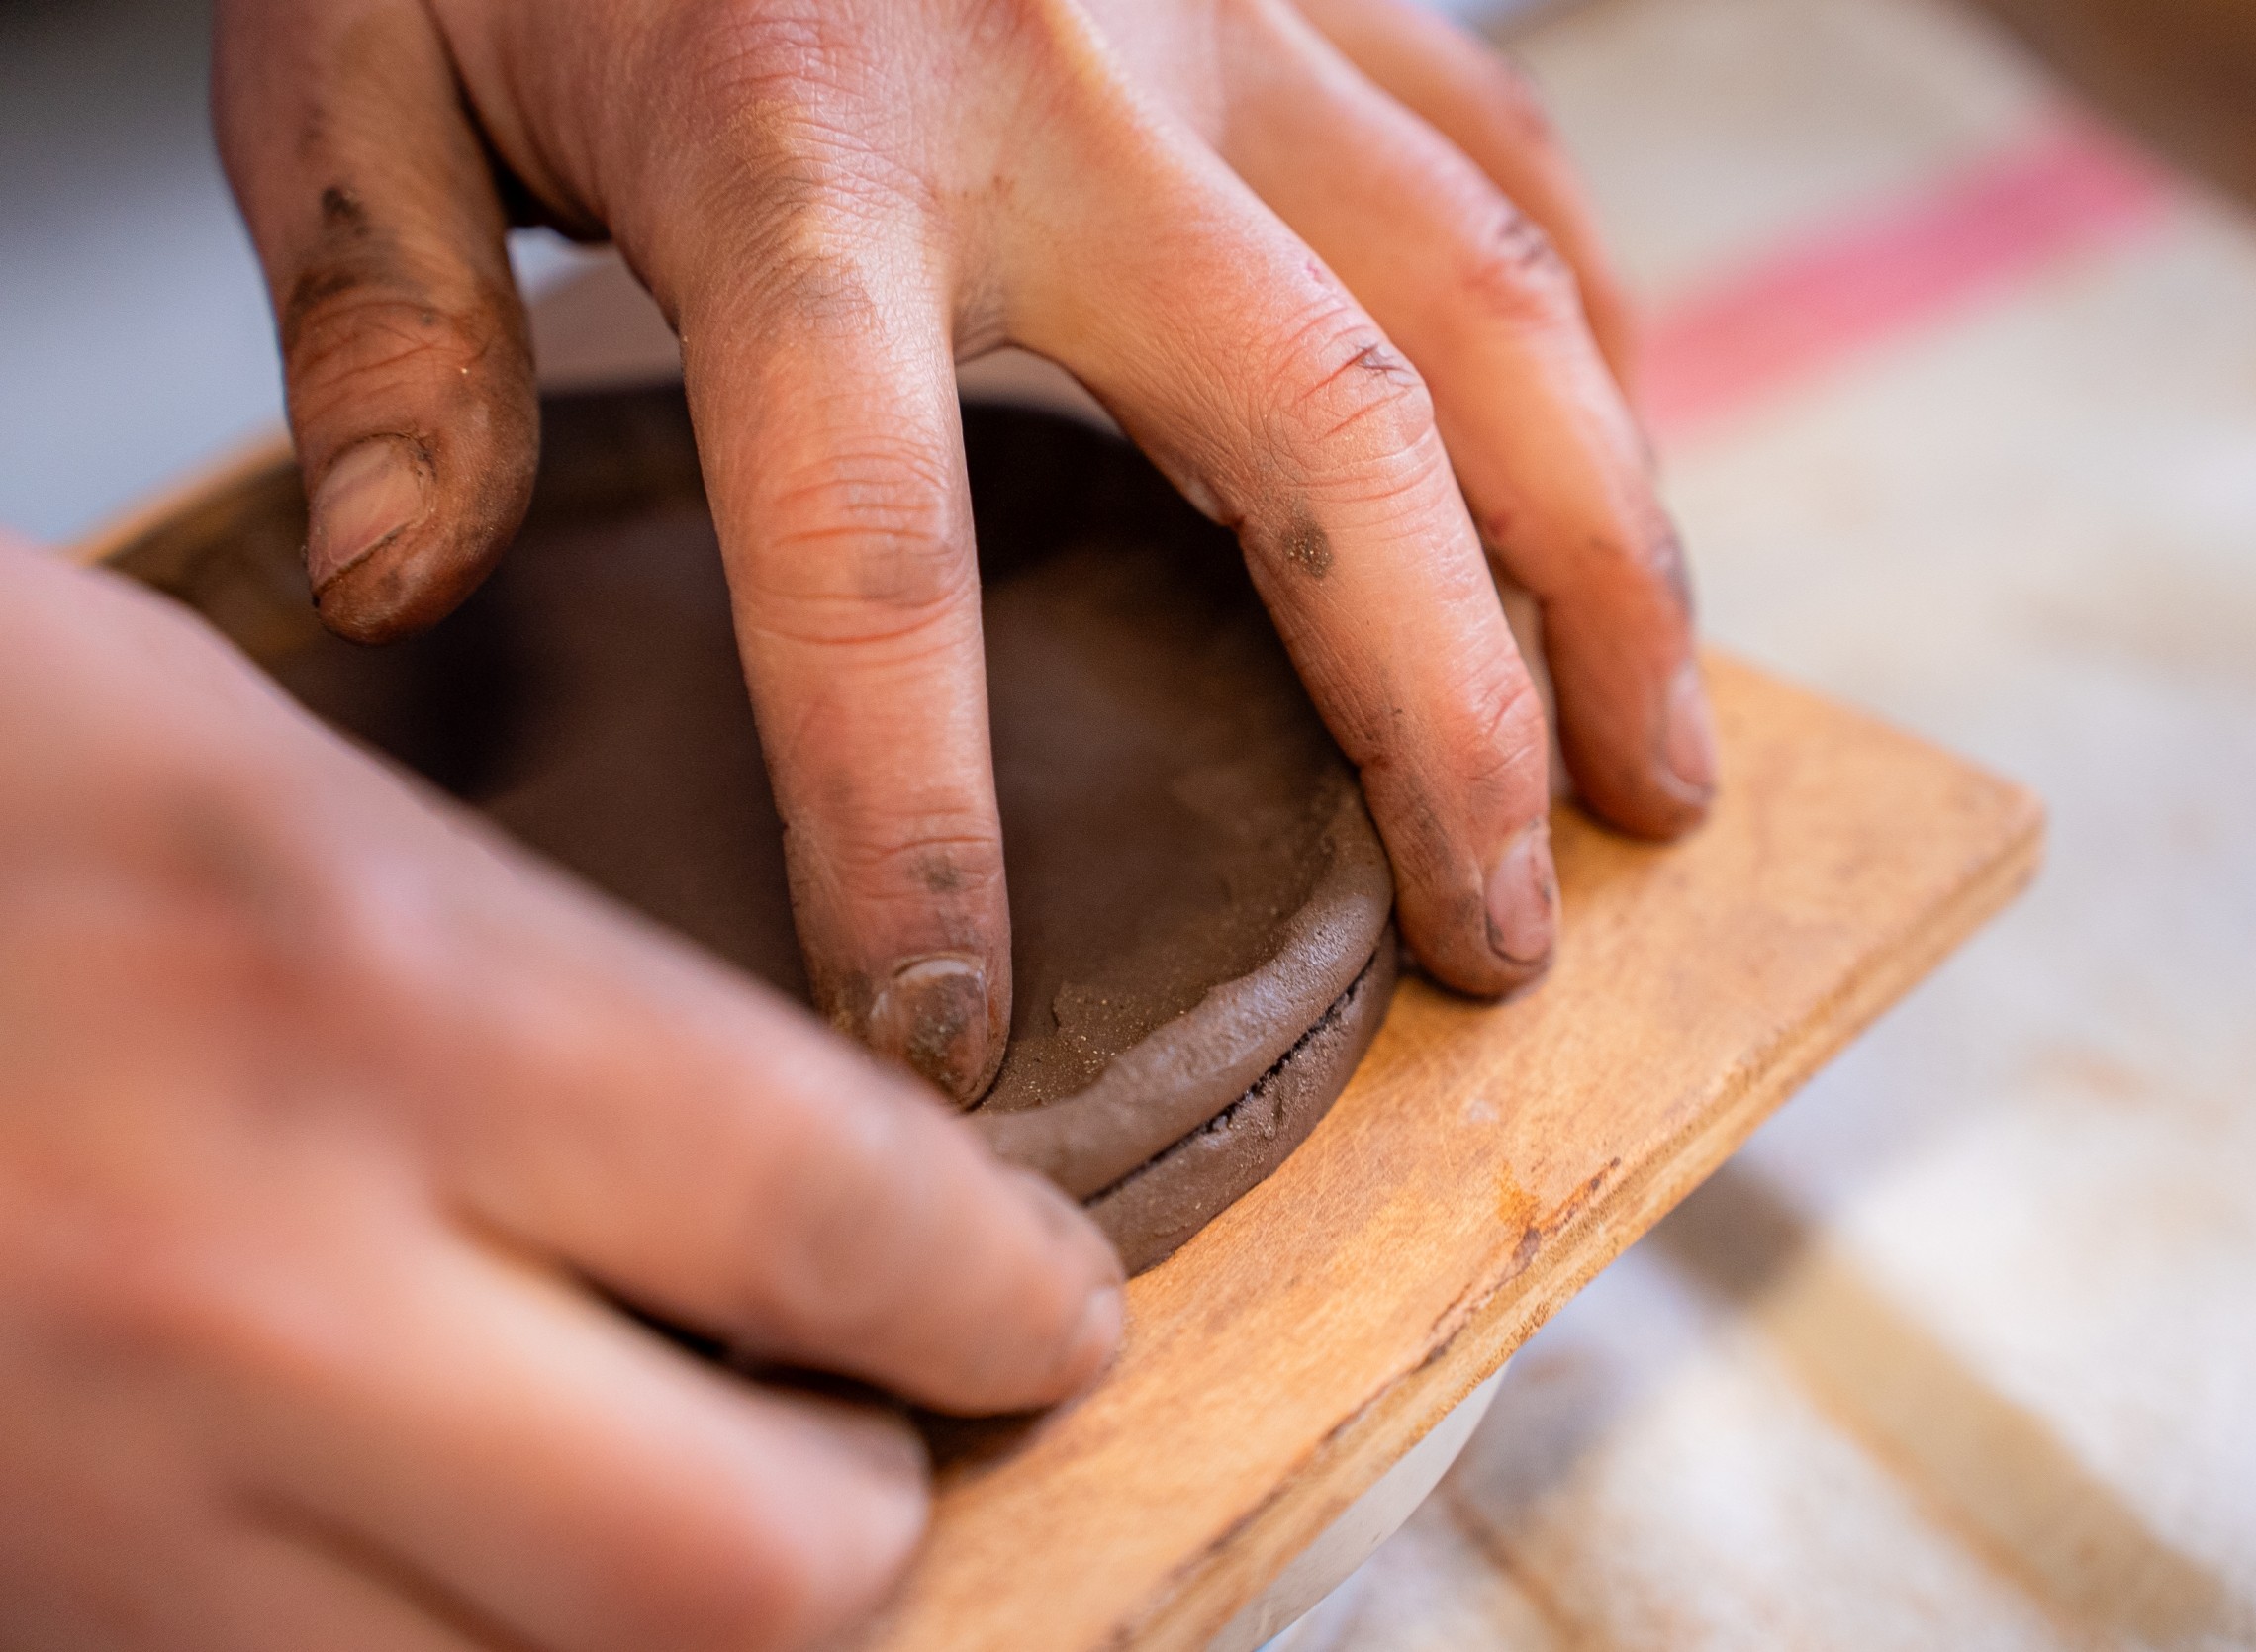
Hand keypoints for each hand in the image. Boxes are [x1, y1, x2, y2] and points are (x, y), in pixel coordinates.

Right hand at [0, 540, 1122, 1650]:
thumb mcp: (238, 764)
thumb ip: (515, 979)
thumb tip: (739, 1138)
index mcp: (363, 999)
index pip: (840, 1220)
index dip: (1006, 1292)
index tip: (1050, 1310)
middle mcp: (249, 1292)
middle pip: (751, 1571)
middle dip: (870, 1514)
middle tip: (880, 1427)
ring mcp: (94, 1515)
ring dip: (671, 1626)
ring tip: (684, 1504)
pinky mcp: (1, 1619)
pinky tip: (462, 1560)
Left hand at [212, 0, 1714, 1100]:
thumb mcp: (346, 39)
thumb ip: (377, 306)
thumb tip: (400, 581)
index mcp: (795, 140)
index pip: (871, 539)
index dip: (914, 815)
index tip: (947, 1031)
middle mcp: (1067, 79)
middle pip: (1330, 442)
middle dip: (1444, 724)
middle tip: (1501, 943)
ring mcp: (1225, 5)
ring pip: (1491, 302)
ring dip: (1605, 558)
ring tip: (1651, 774)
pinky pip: (1496, 148)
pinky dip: (1591, 336)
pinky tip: (1619, 488)